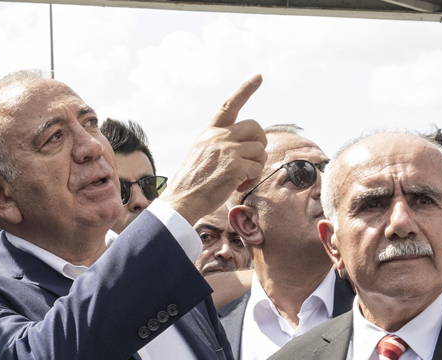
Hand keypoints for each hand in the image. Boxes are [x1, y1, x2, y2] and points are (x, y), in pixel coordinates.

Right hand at [158, 75, 266, 225]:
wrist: (181, 201)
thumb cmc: (191, 182)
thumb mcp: (199, 152)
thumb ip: (218, 143)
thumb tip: (243, 144)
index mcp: (210, 132)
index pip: (229, 105)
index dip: (246, 89)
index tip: (258, 76)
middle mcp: (219, 137)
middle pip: (255, 127)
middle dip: (260, 143)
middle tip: (253, 159)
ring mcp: (228, 150)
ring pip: (260, 150)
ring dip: (256, 166)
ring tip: (241, 177)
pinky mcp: (235, 166)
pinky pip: (258, 168)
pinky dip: (252, 179)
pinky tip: (238, 186)